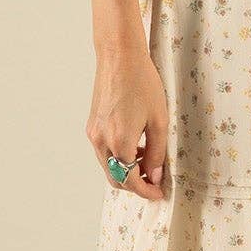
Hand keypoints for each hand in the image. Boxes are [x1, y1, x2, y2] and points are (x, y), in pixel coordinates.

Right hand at [88, 42, 168, 196]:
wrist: (119, 57)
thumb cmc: (142, 82)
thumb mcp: (159, 120)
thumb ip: (157, 152)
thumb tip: (156, 175)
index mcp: (120, 142)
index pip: (131, 181)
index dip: (146, 191)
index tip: (159, 193)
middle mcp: (101, 141)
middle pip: (116, 179)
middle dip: (135, 185)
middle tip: (155, 180)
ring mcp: (93, 134)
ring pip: (108, 167)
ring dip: (126, 171)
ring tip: (148, 158)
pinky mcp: (91, 126)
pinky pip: (103, 153)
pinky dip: (118, 157)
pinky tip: (135, 144)